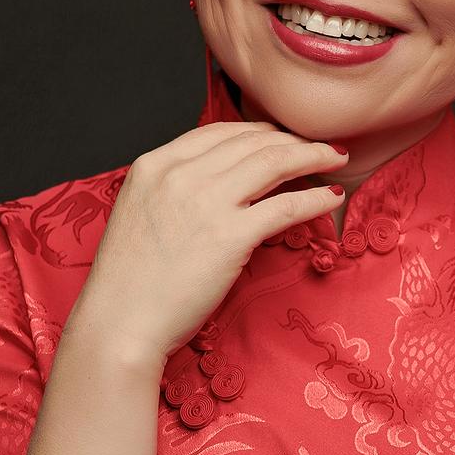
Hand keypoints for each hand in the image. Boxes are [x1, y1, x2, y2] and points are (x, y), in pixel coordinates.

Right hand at [75, 117, 349, 372]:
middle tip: (320, 146)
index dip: (259, 130)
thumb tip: (216, 185)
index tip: (282, 137)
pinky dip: (315, 198)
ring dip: (313, 156)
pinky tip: (331, 198)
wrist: (119, 324)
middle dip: (293, 139)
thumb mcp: (141, 214)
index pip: (219, 131)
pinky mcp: (230, 236)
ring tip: (335, 159)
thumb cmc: (128, 283)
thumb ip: (173, 191)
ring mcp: (206, 202)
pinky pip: (286, 206)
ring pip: (275, 162)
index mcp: (154, 165)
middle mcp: (180, 175)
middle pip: (252, 141)